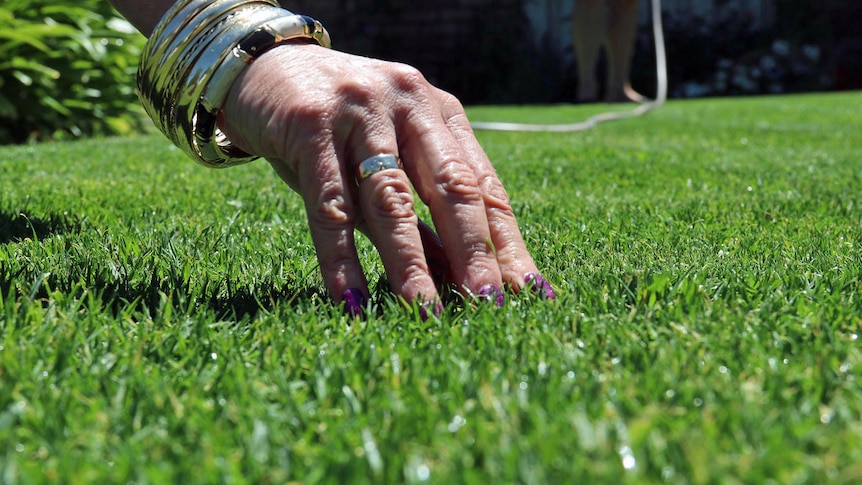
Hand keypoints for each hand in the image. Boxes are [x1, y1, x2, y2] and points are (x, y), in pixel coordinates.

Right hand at [220, 42, 552, 311]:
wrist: (261, 65)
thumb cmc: (335, 126)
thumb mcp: (387, 159)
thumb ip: (420, 212)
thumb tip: (455, 278)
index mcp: (440, 113)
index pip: (484, 186)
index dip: (506, 243)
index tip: (528, 294)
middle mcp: (411, 103)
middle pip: (452, 189)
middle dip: (474, 253)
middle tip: (490, 306)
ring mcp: (362, 109)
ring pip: (392, 199)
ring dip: (411, 264)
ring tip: (426, 315)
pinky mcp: (310, 123)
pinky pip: (330, 204)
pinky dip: (340, 258)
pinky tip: (351, 299)